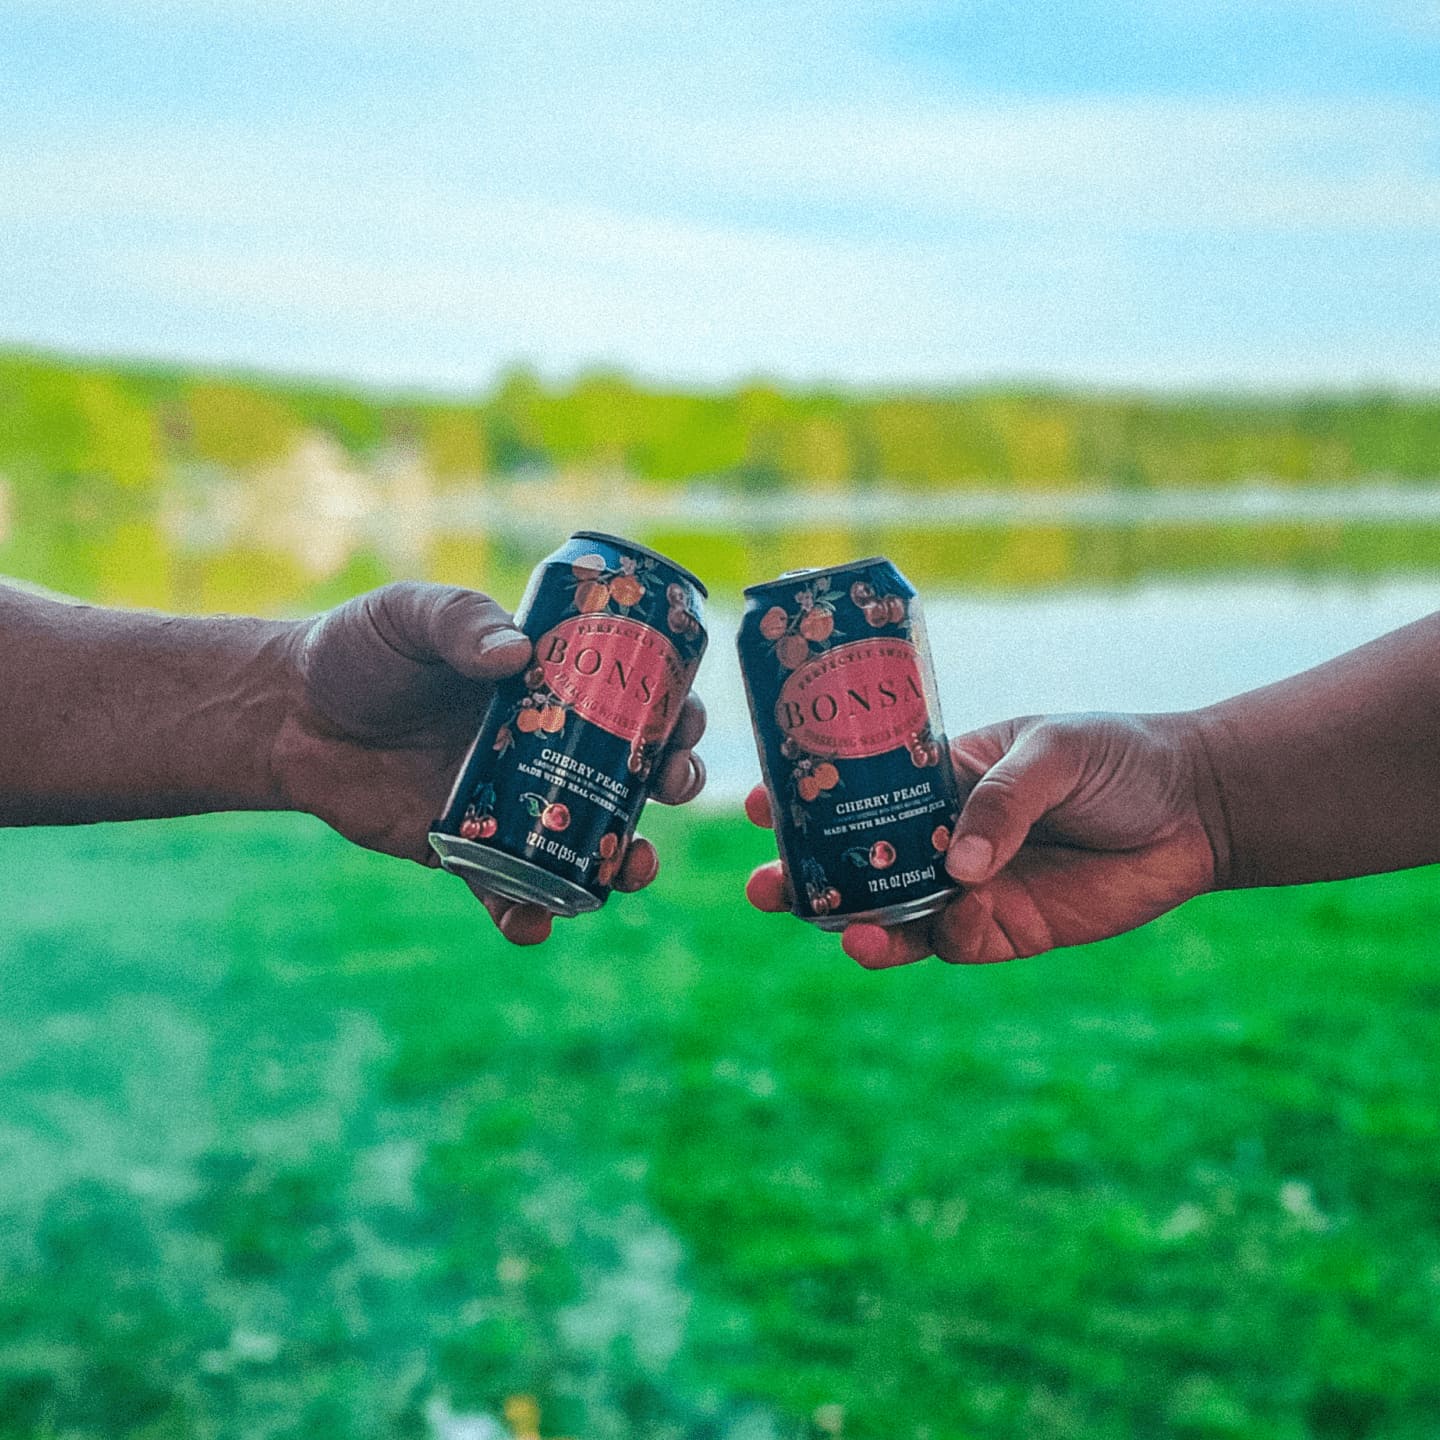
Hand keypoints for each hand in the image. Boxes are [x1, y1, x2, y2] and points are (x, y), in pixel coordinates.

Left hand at [273, 582, 705, 944]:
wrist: (286, 716)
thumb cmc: (356, 651)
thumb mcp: (409, 614)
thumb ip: (460, 623)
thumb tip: (515, 655)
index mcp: (547, 689)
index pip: (629, 700)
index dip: (670, 712)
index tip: (685, 721)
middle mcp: (543, 748)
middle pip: (629, 774)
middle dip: (667, 786)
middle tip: (670, 786)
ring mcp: (510, 805)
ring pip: (588, 842)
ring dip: (623, 862)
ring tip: (632, 870)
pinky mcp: (466, 851)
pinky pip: (510, 890)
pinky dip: (527, 917)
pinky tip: (534, 925)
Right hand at [745, 712, 1222, 968]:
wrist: (1195, 810)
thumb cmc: (1118, 757)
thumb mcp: (1054, 752)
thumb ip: (1001, 801)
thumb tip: (957, 867)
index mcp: (942, 776)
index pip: (861, 787)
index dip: (809, 796)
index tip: (758, 802)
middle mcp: (943, 835)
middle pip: (859, 860)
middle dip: (807, 875)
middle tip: (764, 886)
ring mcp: (970, 886)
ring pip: (892, 910)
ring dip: (852, 921)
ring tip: (829, 925)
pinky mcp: (1004, 930)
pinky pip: (946, 943)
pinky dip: (915, 943)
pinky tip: (893, 937)